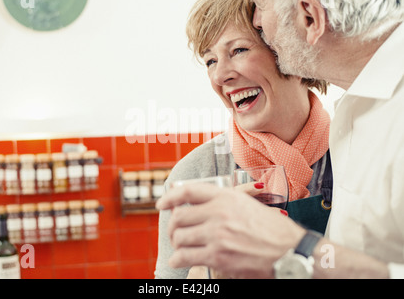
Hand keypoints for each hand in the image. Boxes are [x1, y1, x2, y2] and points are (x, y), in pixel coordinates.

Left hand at [156, 184, 304, 278]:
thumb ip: (224, 201)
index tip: (161, 204)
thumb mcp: (248, 204)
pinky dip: (179, 259)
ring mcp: (217, 235)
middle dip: (173, 227)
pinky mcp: (217, 256)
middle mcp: (219, 212)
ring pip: (180, 237)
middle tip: (176, 233)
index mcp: (226, 197)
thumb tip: (199, 205)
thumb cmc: (272, 228)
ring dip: (177, 244)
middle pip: (179, 216)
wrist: (290, 250)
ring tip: (181, 247)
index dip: (170, 197)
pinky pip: (185, 256)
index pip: (188, 191)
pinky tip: (182, 260)